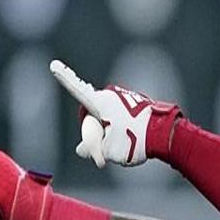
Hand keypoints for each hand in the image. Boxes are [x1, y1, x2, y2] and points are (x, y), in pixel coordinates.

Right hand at [49, 60, 180, 168]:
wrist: (166, 133)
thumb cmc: (135, 141)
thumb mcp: (107, 151)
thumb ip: (90, 149)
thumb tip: (82, 150)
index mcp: (99, 102)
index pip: (76, 90)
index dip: (64, 78)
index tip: (54, 65)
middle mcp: (110, 96)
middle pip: (91, 116)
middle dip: (92, 134)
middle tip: (102, 154)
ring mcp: (124, 99)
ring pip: (106, 120)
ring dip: (108, 134)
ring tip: (124, 145)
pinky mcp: (135, 104)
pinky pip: (120, 119)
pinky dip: (121, 130)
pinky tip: (133, 139)